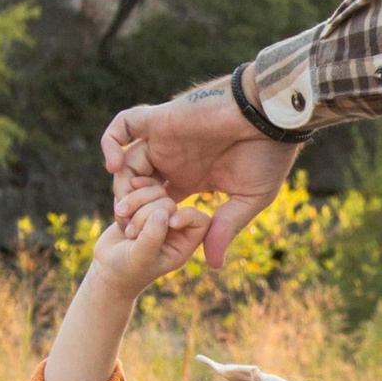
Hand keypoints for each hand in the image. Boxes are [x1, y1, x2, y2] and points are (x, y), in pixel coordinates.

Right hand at [87, 187, 221, 300]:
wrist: (107, 267)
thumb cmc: (127, 270)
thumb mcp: (140, 258)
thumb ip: (153, 237)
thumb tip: (162, 212)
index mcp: (184, 243)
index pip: (201, 221)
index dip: (187, 216)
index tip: (170, 223)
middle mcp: (175, 226)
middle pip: (170, 203)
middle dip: (147, 214)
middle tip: (131, 234)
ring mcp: (158, 213)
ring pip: (155, 191)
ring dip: (135, 204)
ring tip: (124, 224)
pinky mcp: (142, 204)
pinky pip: (139, 189)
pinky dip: (127, 198)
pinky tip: (119, 214)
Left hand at [103, 77, 298, 270]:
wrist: (271, 115)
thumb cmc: (268, 155)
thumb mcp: (249, 199)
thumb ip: (225, 228)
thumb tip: (213, 264)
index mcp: (192, 177)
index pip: (158, 203)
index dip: (148, 222)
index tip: (145, 240)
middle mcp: (175, 158)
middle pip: (137, 185)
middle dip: (129, 207)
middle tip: (128, 226)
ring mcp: (165, 138)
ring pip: (126, 162)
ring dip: (120, 185)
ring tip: (124, 205)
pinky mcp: (160, 119)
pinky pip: (123, 125)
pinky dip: (110, 142)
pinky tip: (115, 166)